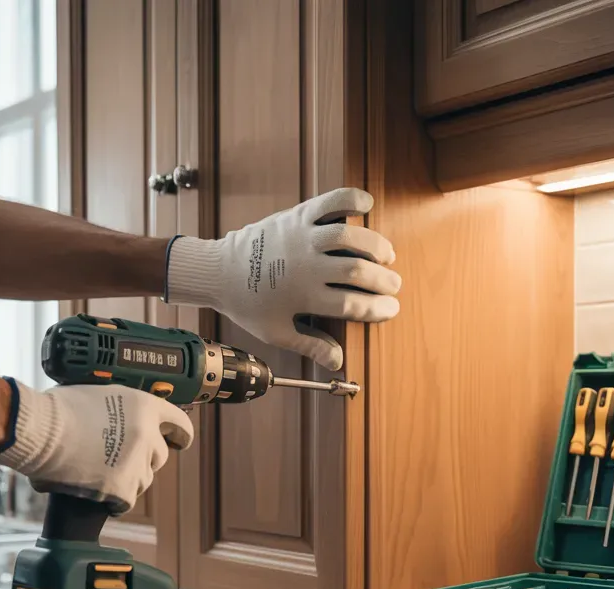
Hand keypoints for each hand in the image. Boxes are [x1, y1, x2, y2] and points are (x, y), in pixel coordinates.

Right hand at [0, 382, 193, 514]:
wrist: (40, 431)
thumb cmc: (58, 409)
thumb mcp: (98, 394)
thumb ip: (119, 409)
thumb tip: (120, 418)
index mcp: (144, 407)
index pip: (178, 422)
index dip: (181, 434)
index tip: (181, 441)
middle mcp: (147, 435)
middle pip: (160, 456)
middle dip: (146, 459)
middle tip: (123, 460)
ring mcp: (136, 463)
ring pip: (144, 480)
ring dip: (129, 480)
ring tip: (103, 475)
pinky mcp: (122, 488)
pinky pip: (126, 501)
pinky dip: (115, 502)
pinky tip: (102, 498)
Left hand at [166, 187, 400, 369]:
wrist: (219, 270)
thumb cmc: (248, 304)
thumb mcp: (277, 331)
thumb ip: (310, 345)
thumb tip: (337, 363)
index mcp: (303, 296)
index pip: (352, 305)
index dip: (377, 309)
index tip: (391, 309)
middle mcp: (306, 265)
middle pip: (357, 272)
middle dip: (383, 280)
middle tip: (394, 285)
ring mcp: (302, 237)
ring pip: (350, 237)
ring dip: (375, 246)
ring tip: (386, 255)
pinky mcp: (297, 216)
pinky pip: (329, 202)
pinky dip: (351, 199)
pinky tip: (367, 205)